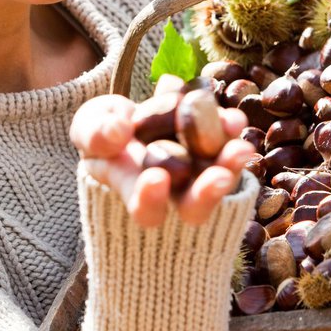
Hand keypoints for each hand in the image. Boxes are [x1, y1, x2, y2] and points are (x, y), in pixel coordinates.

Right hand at [70, 94, 254, 228]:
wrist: (136, 120)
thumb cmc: (108, 133)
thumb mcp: (90, 128)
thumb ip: (96, 132)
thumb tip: (120, 131)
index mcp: (136, 194)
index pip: (145, 210)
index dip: (150, 200)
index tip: (156, 178)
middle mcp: (173, 193)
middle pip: (193, 209)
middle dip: (207, 194)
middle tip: (220, 176)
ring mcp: (199, 174)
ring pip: (219, 180)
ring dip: (230, 164)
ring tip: (240, 146)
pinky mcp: (218, 152)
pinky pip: (227, 149)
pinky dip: (229, 134)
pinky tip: (233, 120)